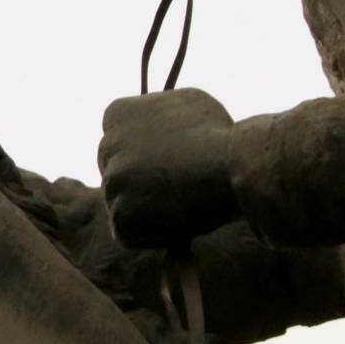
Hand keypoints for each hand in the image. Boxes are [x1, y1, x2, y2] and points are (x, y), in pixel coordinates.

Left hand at [98, 88, 238, 248]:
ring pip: (122, 205)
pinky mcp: (121, 214)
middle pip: (116, 174)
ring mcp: (112, 181)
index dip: (140, 157)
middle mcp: (108, 145)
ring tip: (182, 204)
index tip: (160, 165)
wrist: (236, 165)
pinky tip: (176, 223)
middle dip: (137, 185)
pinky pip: (128, 234)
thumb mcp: (185, 107)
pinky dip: (150, 236)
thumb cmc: (220, 135)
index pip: (116, 141)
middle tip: (170, 191)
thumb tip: (155, 127)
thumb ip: (158, 116)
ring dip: (146, 211)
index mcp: (118, 114)